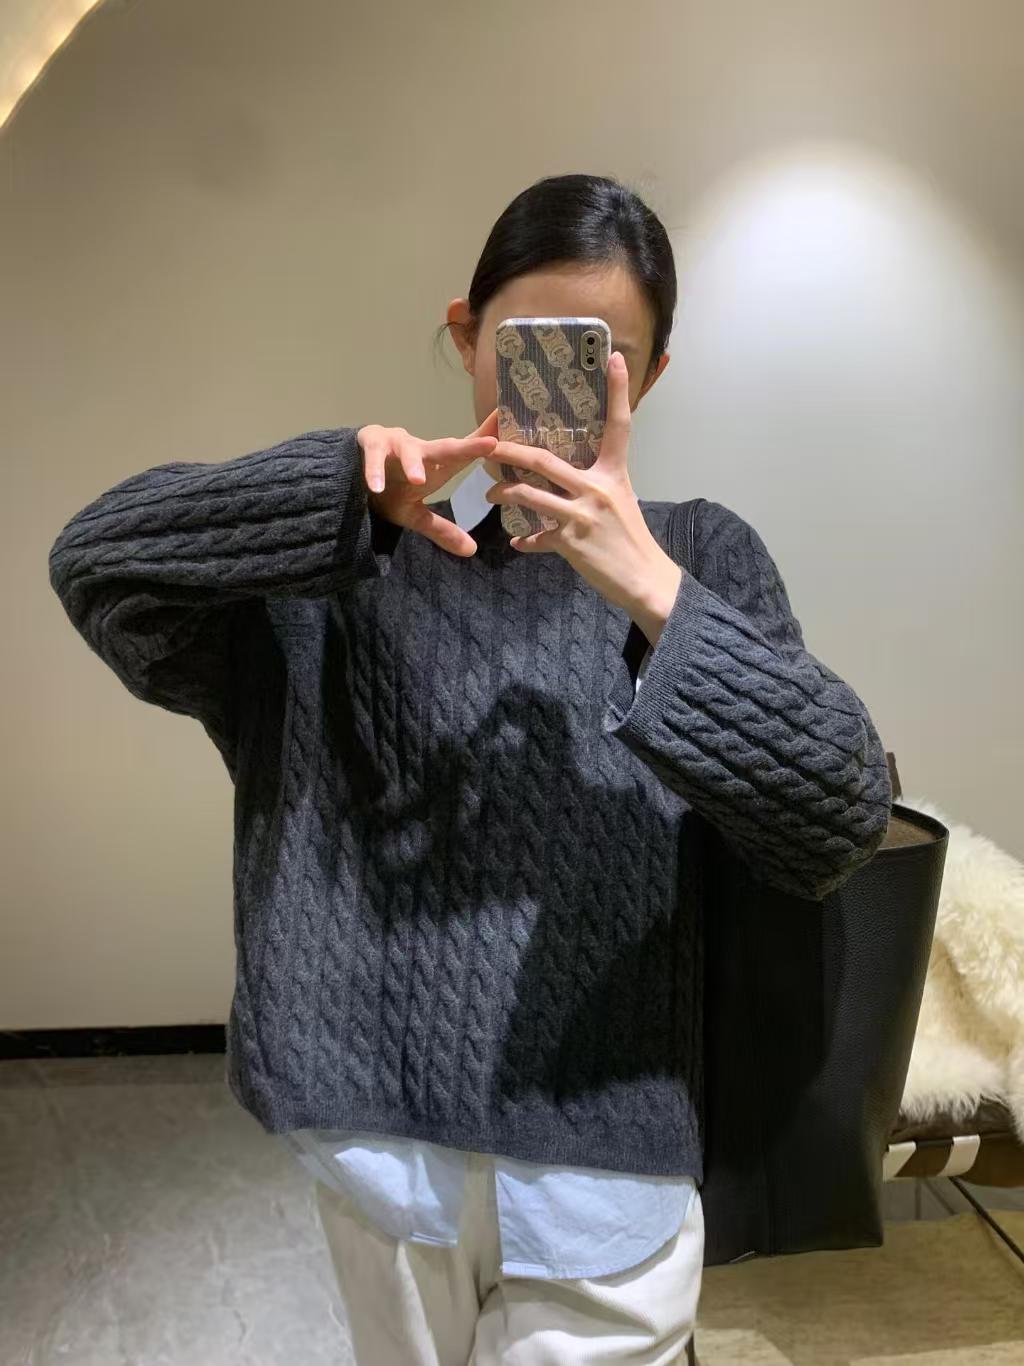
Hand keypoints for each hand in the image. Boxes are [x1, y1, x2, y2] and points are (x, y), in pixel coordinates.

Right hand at [358, 411, 497, 556]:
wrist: (349, 479)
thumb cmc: (390, 490)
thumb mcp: (415, 514)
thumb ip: (441, 529)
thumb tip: (471, 551)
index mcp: (436, 463)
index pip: (466, 454)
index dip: (487, 445)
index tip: (510, 438)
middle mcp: (420, 449)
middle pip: (446, 447)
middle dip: (468, 446)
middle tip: (490, 445)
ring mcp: (395, 443)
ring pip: (407, 450)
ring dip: (412, 463)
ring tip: (418, 480)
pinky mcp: (369, 442)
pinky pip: (373, 453)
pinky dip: (373, 469)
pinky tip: (376, 486)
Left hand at [485, 352, 682, 643]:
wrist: (645, 579)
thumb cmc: (632, 541)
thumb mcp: (621, 503)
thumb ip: (597, 486)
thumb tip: (574, 478)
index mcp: (614, 473)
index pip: (618, 425)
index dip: (618, 391)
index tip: (616, 359)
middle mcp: (597, 489)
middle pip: (545, 461)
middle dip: (511, 453)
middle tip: (488, 447)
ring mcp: (582, 516)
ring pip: (530, 496)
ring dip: (505, 494)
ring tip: (492, 494)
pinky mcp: (571, 543)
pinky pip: (538, 538)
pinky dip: (527, 541)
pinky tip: (519, 543)